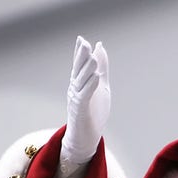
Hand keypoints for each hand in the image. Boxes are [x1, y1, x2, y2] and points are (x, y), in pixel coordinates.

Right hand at [61, 36, 110, 165]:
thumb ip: (101, 68)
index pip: (78, 65)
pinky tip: (95, 77)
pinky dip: (90, 86)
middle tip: (84, 43)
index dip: (79, 53)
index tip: (81, 39)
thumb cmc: (93, 112)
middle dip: (81, 57)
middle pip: (77, 71)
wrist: (86, 138)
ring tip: (92, 58)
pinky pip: (85, 96)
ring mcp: (76, 100)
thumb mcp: (100, 86)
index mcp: (79, 83)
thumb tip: (100, 47)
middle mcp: (75, 89)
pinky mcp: (81, 111)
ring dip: (87, 70)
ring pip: (81, 82)